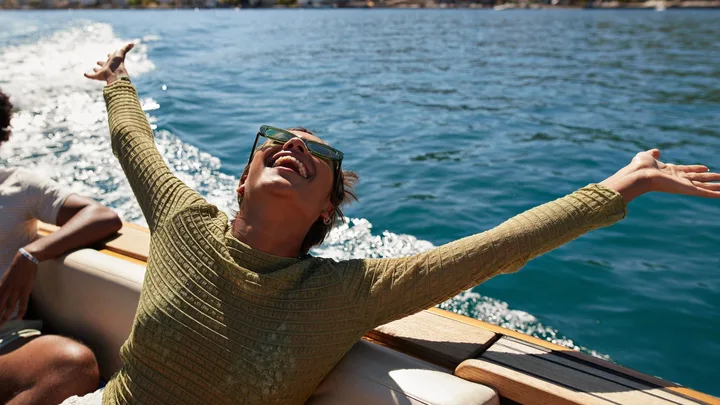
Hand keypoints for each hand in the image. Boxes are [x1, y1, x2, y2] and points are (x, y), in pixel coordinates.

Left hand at [0, 252, 37, 326]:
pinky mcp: (25, 291)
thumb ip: (3, 286)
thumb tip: (1, 292)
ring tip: (2, 325)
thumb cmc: (17, 268)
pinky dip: (20, 312)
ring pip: (8, 307)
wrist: (25, 260)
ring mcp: (15, 291)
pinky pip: (22, 304)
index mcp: (1, 286)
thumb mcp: (7, 277)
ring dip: (4, 317)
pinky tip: (19, 318)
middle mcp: (6, 290)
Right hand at [84, 42, 134, 84]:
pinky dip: (88, 76)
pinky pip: (92, 76)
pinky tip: (84, 74)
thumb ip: (126, 48)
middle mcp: (108, 67)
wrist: (116, 74)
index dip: (110, 56)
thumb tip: (133, 43)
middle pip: (104, 65)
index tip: (108, 54)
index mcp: (112, 62)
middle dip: (101, 63)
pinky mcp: (98, 76)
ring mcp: (103, 72)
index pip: (111, 58)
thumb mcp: (121, 53)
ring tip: (94, 68)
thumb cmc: (118, 64)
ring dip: (96, 70)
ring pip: (99, 71)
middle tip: (97, 61)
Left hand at [601, 149, 719, 202]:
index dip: (697, 169)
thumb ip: (653, 154)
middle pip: (698, 178)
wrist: (639, 174)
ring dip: (715, 187)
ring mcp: (683, 184)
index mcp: (670, 170)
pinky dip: (714, 194)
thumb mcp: (647, 156)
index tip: (706, 168)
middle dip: (710, 178)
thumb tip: (656, 151)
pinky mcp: (686, 190)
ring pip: (703, 186)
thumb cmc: (640, 166)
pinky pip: (703, 192)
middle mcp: (678, 178)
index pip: (687, 170)